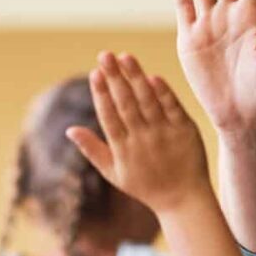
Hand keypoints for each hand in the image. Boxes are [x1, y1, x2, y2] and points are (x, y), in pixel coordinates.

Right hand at [65, 52, 210, 215]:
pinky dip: (163, 92)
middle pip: (126, 104)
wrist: (183, 200)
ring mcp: (164, 134)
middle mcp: (143, 140)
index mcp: (123, 149)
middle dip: (114, 77)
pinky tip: (152, 76)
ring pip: (148, 101)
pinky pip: (173, 108)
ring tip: (125, 56)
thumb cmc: (145, 186)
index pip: (109, 116)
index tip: (95, 72)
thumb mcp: (114, 173)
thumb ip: (92, 149)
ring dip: (136, 77)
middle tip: (105, 54)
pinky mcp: (185, 131)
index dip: (101, 94)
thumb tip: (69, 129)